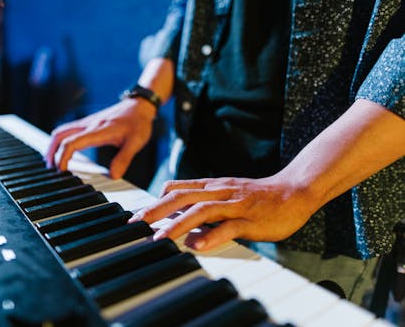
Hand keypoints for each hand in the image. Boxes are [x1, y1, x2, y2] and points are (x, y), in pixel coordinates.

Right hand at [45, 98, 155, 177]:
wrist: (140, 105)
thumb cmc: (138, 122)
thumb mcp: (135, 143)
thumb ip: (123, 159)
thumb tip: (113, 176)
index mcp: (98, 131)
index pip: (71, 143)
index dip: (62, 158)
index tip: (61, 171)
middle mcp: (89, 125)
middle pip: (60, 135)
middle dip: (51, 151)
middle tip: (50, 168)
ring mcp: (87, 122)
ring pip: (62, 131)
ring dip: (54, 145)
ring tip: (53, 161)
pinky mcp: (89, 122)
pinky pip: (69, 130)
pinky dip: (61, 140)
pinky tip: (64, 149)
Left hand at [130, 176, 321, 249]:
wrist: (294, 191)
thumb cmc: (258, 196)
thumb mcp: (227, 195)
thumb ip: (205, 206)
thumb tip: (184, 228)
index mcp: (213, 186)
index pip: (178, 188)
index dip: (155, 201)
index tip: (138, 215)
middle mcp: (220, 192)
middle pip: (182, 197)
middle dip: (156, 210)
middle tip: (136, 224)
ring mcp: (235, 205)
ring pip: (202, 211)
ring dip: (178, 224)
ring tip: (160, 238)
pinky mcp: (251, 220)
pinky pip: (229, 228)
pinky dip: (211, 236)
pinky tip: (197, 246)